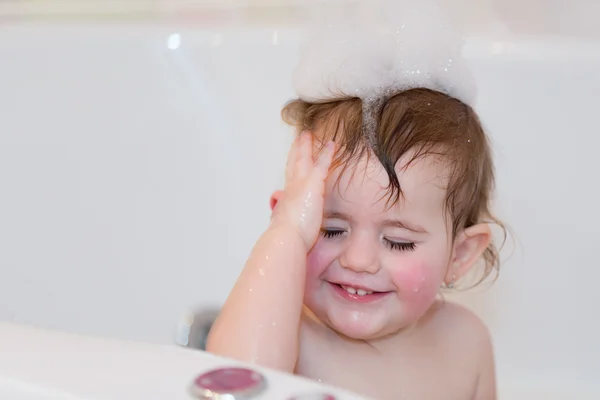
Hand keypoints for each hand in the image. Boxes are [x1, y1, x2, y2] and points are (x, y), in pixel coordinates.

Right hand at [270, 132, 334, 250]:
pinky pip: (322, 164)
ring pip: (304, 159)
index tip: (292, 163)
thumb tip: (276, 218)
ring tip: (309, 135)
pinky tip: (332, 145)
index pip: (289, 182)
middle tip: (298, 140)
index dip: (291, 170)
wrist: (287, 237)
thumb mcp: (282, 228)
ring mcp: (301, 184)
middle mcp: (291, 189)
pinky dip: (327, 154)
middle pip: (293, 164)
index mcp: (286, 200)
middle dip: (296, 152)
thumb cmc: (287, 239)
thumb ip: (281, 220)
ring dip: (307, 146)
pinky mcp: (313, 184)